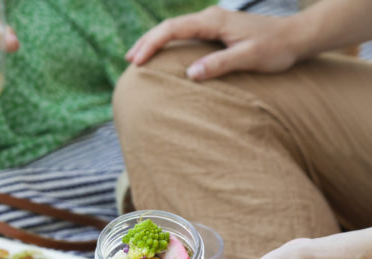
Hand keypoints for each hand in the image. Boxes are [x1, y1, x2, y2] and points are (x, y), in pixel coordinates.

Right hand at [125, 6, 299, 79]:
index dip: (152, 45)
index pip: (173, 29)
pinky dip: (169, 43)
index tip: (138, 62)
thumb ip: (220, 64)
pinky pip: (185, 34)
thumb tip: (191, 73)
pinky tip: (163, 54)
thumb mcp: (249, 58)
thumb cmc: (275, 48)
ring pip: (175, 29)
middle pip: (169, 26)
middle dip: (147, 42)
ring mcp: (213, 23)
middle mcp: (210, 18)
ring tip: (138, 57)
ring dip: (155, 42)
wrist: (297, 37)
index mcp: (213, 21)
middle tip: (129, 61)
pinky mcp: (217, 30)